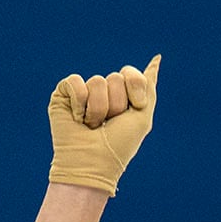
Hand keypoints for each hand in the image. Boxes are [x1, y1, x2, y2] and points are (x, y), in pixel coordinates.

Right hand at [47, 55, 161, 195]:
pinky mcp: (64, 93)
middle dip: (116, 104)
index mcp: (122, 96)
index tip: (135, 108)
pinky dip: (79, 103)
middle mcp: (103, 92)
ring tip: (92, 126)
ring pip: (97, 81)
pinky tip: (77, 119)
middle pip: (116, 77)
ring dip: (98, 109)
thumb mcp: (142, 117)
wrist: (92, 163)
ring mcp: (83, 92)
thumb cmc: (118, 146)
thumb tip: (156, 59)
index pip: (132, 75)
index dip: (136, 90)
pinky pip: (75, 81)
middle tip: (108, 124)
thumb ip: (148, 88)